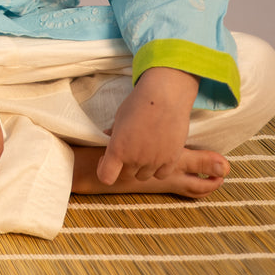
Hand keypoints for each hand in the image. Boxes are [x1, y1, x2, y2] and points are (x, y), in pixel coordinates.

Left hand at [96, 66, 197, 184]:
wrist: (165, 97)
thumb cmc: (139, 103)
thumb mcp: (120, 117)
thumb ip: (115, 132)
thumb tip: (109, 135)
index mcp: (117, 149)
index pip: (106, 176)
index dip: (103, 170)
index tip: (106, 159)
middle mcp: (135, 159)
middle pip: (126, 175)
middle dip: (123, 166)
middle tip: (128, 150)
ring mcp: (154, 161)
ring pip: (144, 176)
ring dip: (141, 168)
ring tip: (144, 151)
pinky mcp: (171, 160)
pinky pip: (161, 175)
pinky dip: (158, 168)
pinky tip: (157, 155)